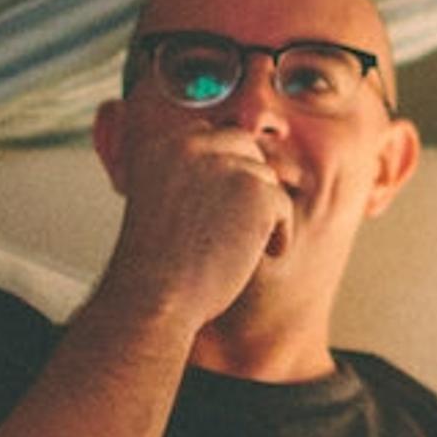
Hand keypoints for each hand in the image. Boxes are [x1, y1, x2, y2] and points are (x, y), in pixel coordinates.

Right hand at [99, 126, 290, 328]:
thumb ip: (189, 176)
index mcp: (160, 144)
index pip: (208, 137)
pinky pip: (282, 203)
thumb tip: (232, 168)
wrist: (155, 299)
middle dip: (248, 183)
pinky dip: (279, 232)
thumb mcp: (159, 202)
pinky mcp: (254, 190)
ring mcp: (223, 164)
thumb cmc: (154, 266)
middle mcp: (189, 144)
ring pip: (264, 176)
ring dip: (262, 209)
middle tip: (244, 222)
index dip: (223, 171)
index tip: (221, 206)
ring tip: (246, 244)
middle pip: (243, 145)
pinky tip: (263, 254)